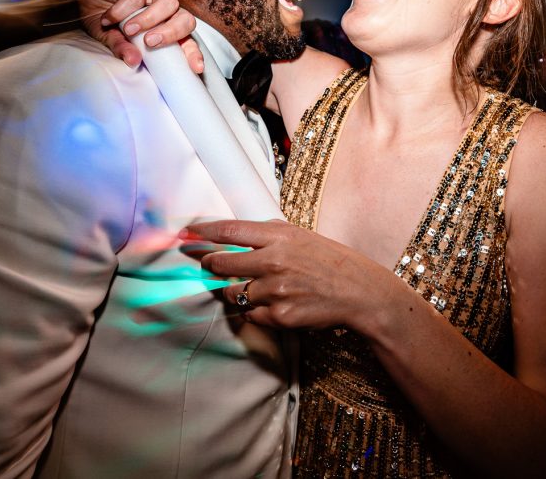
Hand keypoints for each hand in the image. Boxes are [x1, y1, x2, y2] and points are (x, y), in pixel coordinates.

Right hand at [77, 0, 203, 71]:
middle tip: (150, 42)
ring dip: (150, 18)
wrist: (82, 1)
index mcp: (165, 30)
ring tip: (129, 30)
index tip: (195, 67)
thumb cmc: (106, 24)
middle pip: (186, 18)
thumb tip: (133, 61)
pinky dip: (123, 8)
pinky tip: (110, 18)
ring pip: (169, 2)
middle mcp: (165, 12)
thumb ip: (123, 49)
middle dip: (172, 32)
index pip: (187, 40)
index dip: (193, 52)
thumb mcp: (112, 41)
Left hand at [190, 219, 386, 331]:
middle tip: (208, 265)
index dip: (202, 232)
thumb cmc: (330, 261)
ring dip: (235, 291)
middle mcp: (273, 261)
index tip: (186, 234)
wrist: (359, 292)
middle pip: (220, 263)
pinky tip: (273, 304)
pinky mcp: (279, 316)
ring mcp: (275, 290)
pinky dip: (255, 311)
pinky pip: (251, 315)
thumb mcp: (301, 236)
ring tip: (256, 287)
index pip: (229, 231)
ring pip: (233, 293)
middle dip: (209, 264)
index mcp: (278, 237)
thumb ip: (268, 234)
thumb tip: (234, 235)